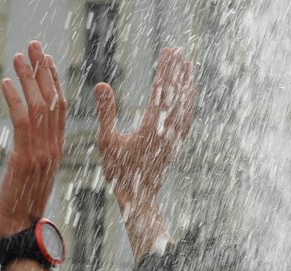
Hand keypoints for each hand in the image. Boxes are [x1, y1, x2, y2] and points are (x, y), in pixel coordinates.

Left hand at [0, 41, 66, 238]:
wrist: (20, 231)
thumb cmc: (22, 207)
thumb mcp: (32, 176)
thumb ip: (34, 155)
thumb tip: (26, 140)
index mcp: (57, 151)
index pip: (61, 108)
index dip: (54, 81)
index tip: (45, 60)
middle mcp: (53, 149)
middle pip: (53, 100)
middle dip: (42, 69)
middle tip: (33, 46)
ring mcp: (41, 154)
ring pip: (39, 106)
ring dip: (27, 78)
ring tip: (17, 56)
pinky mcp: (25, 159)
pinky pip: (22, 121)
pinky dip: (14, 99)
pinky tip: (5, 83)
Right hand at [95, 47, 194, 207]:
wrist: (138, 199)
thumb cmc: (119, 172)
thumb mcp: (106, 141)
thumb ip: (106, 112)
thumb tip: (101, 85)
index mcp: (151, 128)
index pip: (161, 91)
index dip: (165, 69)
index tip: (168, 51)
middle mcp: (168, 131)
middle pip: (177, 94)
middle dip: (178, 71)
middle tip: (179, 51)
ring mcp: (175, 138)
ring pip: (185, 105)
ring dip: (186, 83)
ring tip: (188, 65)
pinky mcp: (176, 144)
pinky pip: (186, 118)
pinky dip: (189, 102)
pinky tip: (189, 94)